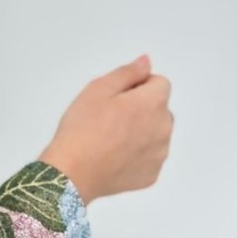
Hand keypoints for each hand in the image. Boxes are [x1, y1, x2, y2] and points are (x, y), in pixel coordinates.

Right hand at [39, 55, 173, 204]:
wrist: (72, 172)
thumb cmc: (82, 128)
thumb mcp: (98, 89)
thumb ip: (127, 73)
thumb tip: (146, 62)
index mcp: (153, 102)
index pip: (159, 83)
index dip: (138, 86)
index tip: (116, 98)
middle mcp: (164, 128)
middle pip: (160, 109)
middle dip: (142, 109)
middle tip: (109, 118)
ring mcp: (159, 154)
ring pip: (156, 134)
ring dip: (142, 132)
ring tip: (110, 139)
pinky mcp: (151, 175)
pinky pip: (149, 158)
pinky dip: (137, 156)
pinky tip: (113, 157)